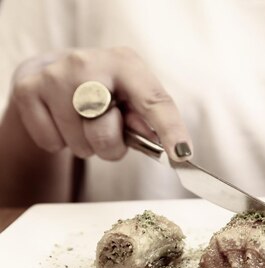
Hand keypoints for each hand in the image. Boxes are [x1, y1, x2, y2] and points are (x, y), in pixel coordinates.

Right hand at [10, 47, 191, 160]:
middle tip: (107, 131)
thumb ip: (148, 120)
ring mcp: (55, 76)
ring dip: (86, 145)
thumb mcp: (132, 97)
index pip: (154, 101)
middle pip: (106, 131)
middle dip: (111, 145)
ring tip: (84, 122)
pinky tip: (63, 121)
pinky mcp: (28, 90)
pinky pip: (53, 143)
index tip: (182, 153)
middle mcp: (88, 63)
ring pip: (79, 143)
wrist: (53, 73)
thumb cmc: (105, 92)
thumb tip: (164, 143)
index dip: (170, 130)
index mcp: (126, 63)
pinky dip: (61, 142)